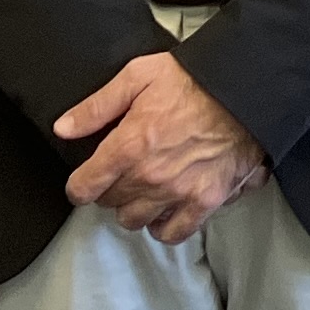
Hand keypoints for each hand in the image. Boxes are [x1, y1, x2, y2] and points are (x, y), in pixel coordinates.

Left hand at [57, 50, 270, 241]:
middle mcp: (149, 176)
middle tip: (120, 173)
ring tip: (142, 191)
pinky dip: (164, 226)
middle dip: (109, 189)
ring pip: (135, 220)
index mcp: (129, 146)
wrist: (245, 89)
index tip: (84, 181)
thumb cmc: (194, 80)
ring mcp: (178, 192)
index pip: (84, 187)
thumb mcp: (138, 76)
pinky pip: (173, 233)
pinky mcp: (205, 201)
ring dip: (133, 208)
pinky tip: (164, 209)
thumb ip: (97, 105)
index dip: (78, 185)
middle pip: (109, 203)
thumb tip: (64, 128)